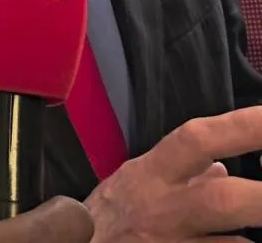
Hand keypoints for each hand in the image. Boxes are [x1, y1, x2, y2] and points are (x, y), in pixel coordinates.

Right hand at [86, 106, 261, 241]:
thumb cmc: (111, 214)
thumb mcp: (139, 179)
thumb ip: (185, 172)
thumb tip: (225, 169)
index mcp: (156, 171)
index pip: (200, 139)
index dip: (242, 127)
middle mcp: (165, 207)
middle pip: (219, 199)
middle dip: (260, 195)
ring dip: (254, 235)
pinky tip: (249, 242)